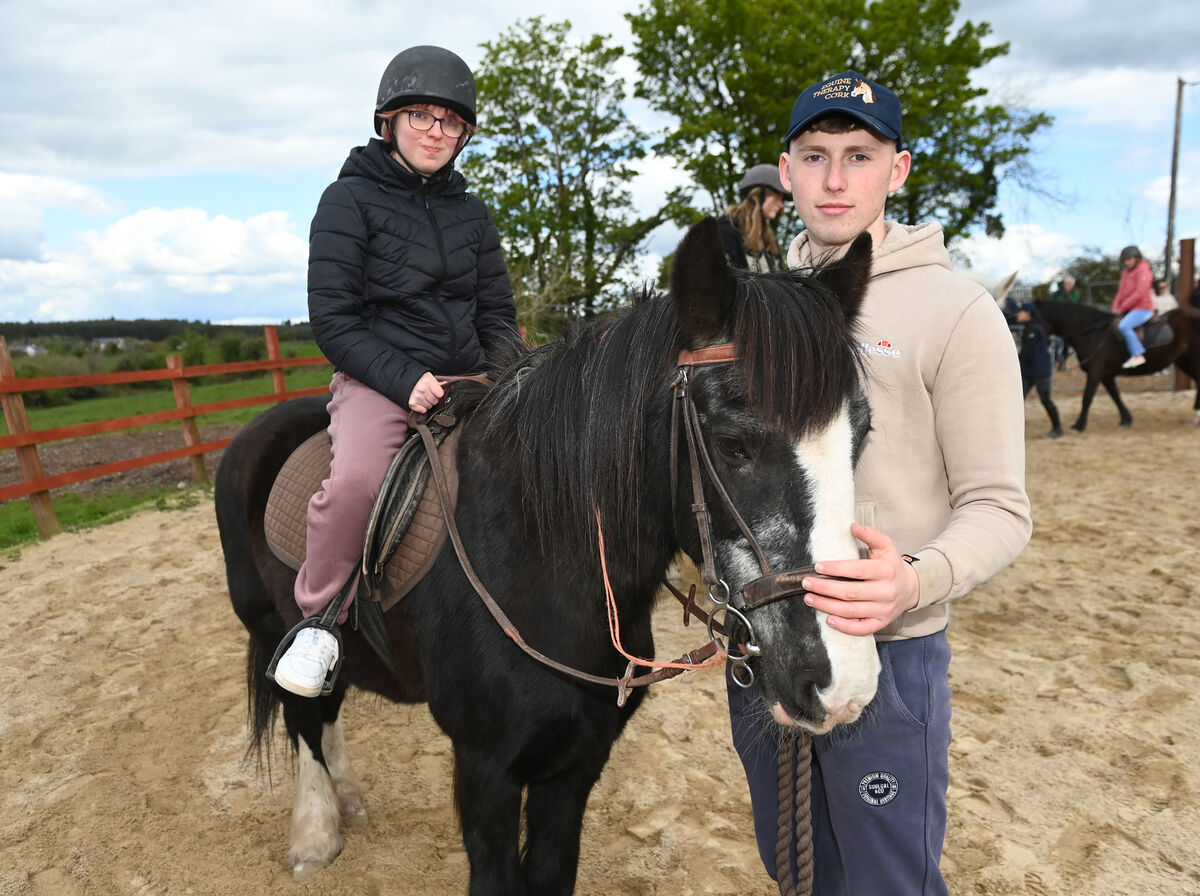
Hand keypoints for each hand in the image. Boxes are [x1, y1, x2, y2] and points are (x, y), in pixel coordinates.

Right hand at [408, 372, 444, 413]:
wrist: (406, 380)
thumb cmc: (420, 380)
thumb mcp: (429, 378)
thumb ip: (438, 383)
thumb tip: (446, 385)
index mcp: (427, 382)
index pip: (440, 394)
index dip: (439, 394)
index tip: (436, 392)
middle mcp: (421, 389)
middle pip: (435, 401)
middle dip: (433, 399)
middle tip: (429, 395)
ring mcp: (416, 396)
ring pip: (429, 407)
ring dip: (428, 404)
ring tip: (424, 398)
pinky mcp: (411, 403)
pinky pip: (422, 410)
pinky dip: (422, 408)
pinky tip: (421, 403)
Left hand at [801, 523, 919, 635]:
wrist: (911, 589)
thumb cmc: (891, 566)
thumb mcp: (885, 546)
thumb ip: (870, 535)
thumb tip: (853, 526)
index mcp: (886, 570)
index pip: (858, 570)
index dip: (837, 569)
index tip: (818, 567)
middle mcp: (886, 591)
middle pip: (851, 593)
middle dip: (825, 589)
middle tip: (807, 583)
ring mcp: (884, 609)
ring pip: (852, 611)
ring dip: (827, 606)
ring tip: (810, 599)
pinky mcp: (881, 623)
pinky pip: (862, 629)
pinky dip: (845, 626)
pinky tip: (829, 620)